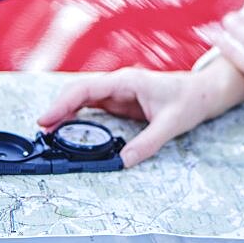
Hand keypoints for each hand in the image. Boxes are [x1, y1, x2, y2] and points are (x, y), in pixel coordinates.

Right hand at [37, 64, 243, 167]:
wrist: (202, 92)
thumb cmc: (189, 101)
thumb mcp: (171, 124)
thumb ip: (147, 143)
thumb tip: (123, 161)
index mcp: (127, 81)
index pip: (87, 89)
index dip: (63, 103)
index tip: (46, 119)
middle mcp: (119, 83)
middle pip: (79, 91)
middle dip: (58, 108)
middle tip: (41, 131)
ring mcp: (118, 91)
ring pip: (83, 98)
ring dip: (65, 111)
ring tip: (48, 131)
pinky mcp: (120, 100)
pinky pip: (92, 106)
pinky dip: (77, 115)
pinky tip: (66, 127)